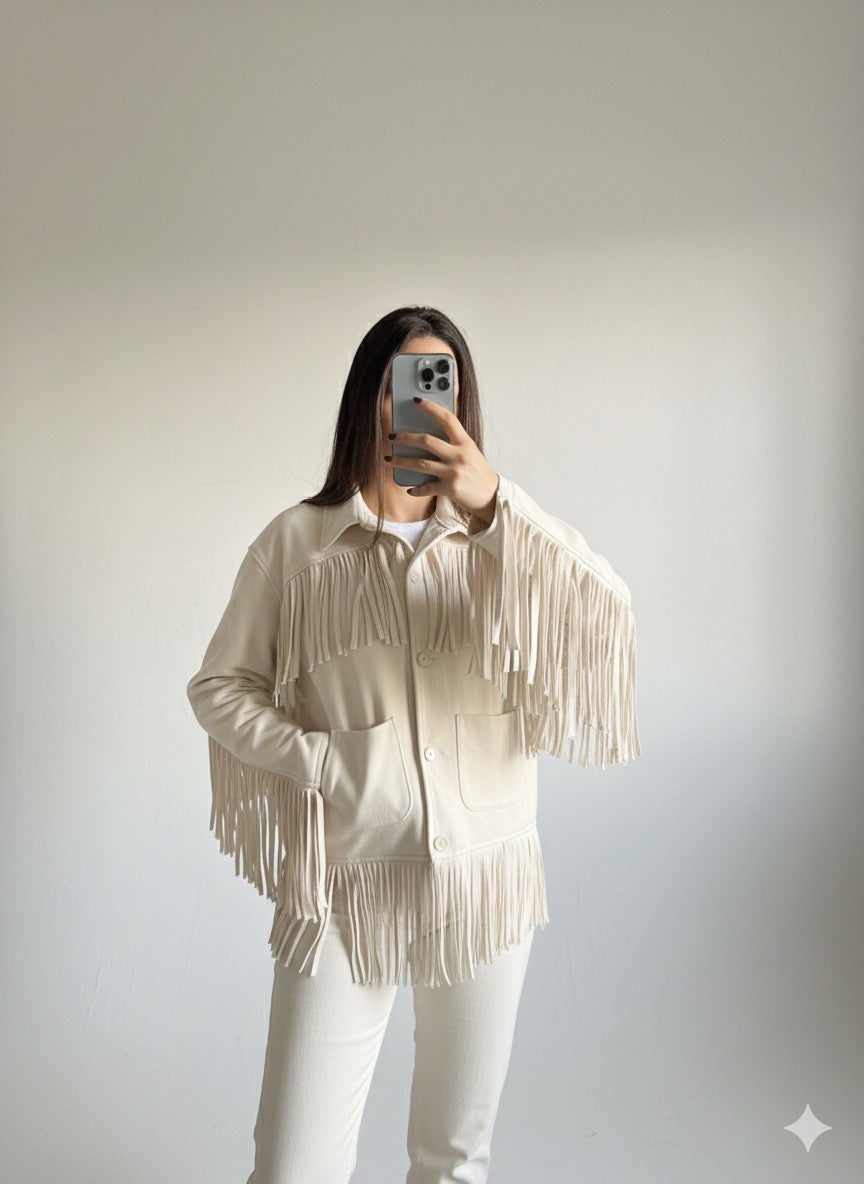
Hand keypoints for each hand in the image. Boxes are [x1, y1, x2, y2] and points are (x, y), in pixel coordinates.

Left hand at [385, 397, 499, 523]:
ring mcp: (454, 472)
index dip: (431, 407)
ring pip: (420, 464)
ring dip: (401, 461)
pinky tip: (409, 488)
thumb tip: (427, 437)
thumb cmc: (478, 472)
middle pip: (426, 441)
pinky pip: (426, 488)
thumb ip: (453, 442)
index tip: (416, 400)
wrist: (492, 496)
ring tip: (389, 459)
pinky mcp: (450, 489)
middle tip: (392, 436)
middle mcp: (459, 455)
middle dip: (405, 438)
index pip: (447, 418)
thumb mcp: (470, 451)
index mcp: (465, 442)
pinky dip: (416, 489)